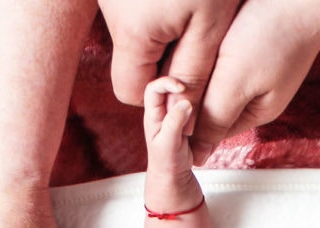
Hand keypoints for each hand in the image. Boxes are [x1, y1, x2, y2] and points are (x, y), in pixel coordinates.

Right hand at [101, 0, 240, 109]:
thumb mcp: (210, 27)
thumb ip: (194, 76)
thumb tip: (187, 124)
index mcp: (131, 34)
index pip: (131, 93)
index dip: (162, 91)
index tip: (191, 67)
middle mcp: (109, 13)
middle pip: (130, 64)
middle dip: (162, 59)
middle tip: (196, 33)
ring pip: (132, 38)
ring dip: (159, 35)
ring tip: (190, 8)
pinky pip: (132, 13)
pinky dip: (153, 12)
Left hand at [191, 0, 319, 162]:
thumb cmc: (273, 34)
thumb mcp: (236, 83)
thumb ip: (214, 118)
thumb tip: (195, 155)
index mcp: (254, 113)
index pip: (208, 129)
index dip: (186, 117)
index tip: (170, 96)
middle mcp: (256, 95)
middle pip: (211, 105)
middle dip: (192, 91)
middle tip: (178, 67)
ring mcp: (257, 71)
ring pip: (215, 81)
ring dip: (201, 69)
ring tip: (193, 49)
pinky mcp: (254, 47)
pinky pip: (225, 58)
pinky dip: (213, 50)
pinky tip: (211, 37)